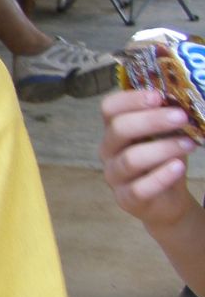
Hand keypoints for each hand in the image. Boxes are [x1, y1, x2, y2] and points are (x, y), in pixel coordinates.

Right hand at [99, 87, 196, 228]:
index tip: (158, 96)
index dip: (131, 99)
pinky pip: (140, 188)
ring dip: (163, 148)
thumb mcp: (164, 136)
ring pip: (130, 158)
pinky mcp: (126, 199)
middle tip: (181, 117)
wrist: (167, 200)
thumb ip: (166, 120)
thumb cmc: (163, 160)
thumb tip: (182, 102)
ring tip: (189, 144)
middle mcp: (108, 150)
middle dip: (152, 120)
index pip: (109, 108)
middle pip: (119, 129)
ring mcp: (114, 176)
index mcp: (114, 129)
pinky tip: (178, 168)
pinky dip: (161, 176)